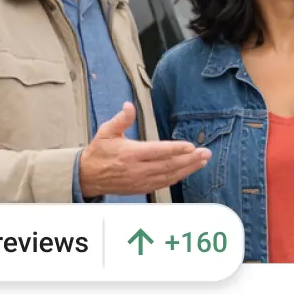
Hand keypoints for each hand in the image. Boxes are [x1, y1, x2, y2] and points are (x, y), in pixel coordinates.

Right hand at [79, 103, 210, 197]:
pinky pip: (163, 183)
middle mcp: (137, 169)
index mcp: (130, 153)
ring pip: (169, 175)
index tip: (190, 146)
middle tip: (205, 153)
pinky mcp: (141, 188)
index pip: (157, 151)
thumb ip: (121, 119)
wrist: (87, 176)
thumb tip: (129, 105)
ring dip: (188, 168)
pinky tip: (188, 171)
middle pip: (168, 164)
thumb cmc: (99, 152)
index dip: (175, 149)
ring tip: (203, 161)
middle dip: (189, 159)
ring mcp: (140, 180)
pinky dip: (177, 177)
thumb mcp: (106, 131)